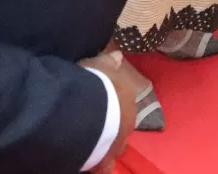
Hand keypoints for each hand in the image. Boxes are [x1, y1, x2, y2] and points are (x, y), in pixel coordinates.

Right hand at [79, 50, 139, 169]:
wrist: (89, 110)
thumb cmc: (93, 83)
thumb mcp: (99, 66)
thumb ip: (108, 62)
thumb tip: (118, 55)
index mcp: (128, 97)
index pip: (125, 102)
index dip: (116, 105)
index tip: (107, 107)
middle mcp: (129, 121)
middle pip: (124, 126)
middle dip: (115, 127)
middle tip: (102, 128)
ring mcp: (119, 143)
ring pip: (117, 148)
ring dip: (109, 147)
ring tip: (96, 148)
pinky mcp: (105, 161)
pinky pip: (104, 167)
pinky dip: (98, 166)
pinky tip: (90, 167)